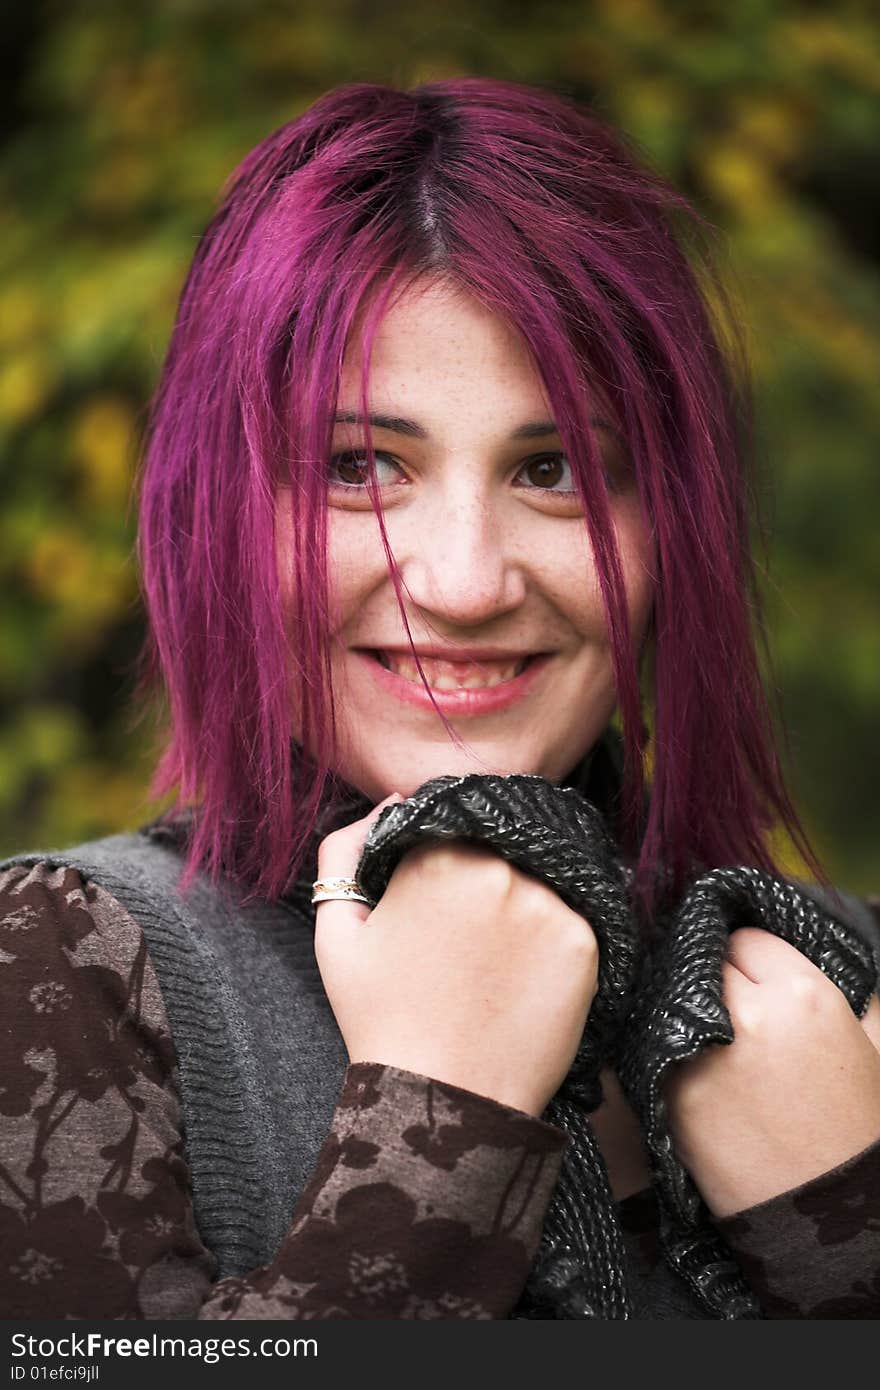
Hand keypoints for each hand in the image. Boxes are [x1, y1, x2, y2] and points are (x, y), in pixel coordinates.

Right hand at [313, 795, 599, 1116]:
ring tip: (495, 965)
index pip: (451, 828)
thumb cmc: (381, 1019)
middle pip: (497, 851)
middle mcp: (499, 868)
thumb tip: (394, 800)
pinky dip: (548, 945)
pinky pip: (570, 922)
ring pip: (536, 883)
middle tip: (468, 942)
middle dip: (483, 883)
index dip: (443, 867)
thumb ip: (346, 849)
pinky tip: (522, 982)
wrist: (442, 1104)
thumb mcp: (336, 932)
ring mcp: (547, 904)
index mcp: (437, 854)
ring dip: (519, 909)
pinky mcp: (584, 943)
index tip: (438, 909)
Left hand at [663, 927, 879, 1218]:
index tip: (752, 976)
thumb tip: (809, 961)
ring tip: (706, 1034)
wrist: (826, 1220)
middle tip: (728, 1006)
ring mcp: (702, 1054)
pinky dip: (669, 1045)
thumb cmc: (856, 1130)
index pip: (748, 939)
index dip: (751, 959)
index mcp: (804, 996)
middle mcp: (748, 1017)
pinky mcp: (670, 1092)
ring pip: (673, 996)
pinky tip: (691, 1063)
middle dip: (716, 978)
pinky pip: (656, 1042)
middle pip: (706, 962)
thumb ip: (850, 994)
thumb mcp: (872, 1046)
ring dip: (685, 1008)